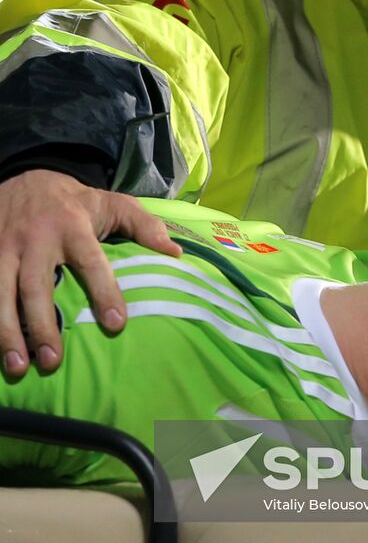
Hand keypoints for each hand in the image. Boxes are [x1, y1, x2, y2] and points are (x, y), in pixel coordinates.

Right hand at [0, 170, 181, 377]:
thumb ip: (145, 226)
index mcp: (72, 226)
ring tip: (19, 366)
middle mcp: (35, 239)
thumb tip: (175, 253)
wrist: (27, 176)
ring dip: (7, 332)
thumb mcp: (114, 203)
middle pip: (35, 286)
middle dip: (42, 325)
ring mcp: (4, 248)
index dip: (104, 292)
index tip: (117, 324)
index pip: (91, 262)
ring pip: (1, 292)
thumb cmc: (77, 202)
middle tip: (53, 360)